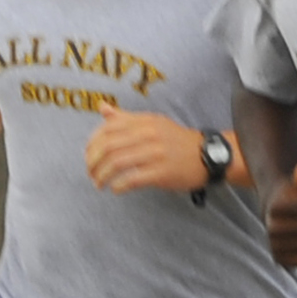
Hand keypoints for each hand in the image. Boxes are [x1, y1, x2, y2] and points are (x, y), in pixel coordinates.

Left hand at [83, 108, 211, 195]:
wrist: (208, 155)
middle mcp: (149, 135)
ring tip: (99, 183)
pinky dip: (118, 185)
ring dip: (102, 176)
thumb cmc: (176, 141)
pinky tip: (115, 189)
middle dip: (93, 162)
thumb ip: (126, 118)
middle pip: (108, 147)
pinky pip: (132, 179)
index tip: (88, 155)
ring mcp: (156, 154)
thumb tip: (102, 107)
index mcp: (144, 121)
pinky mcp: (162, 172)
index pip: (108, 129)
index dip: (92, 144)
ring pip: (117, 163)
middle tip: (90, 172)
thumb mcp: (153, 123)